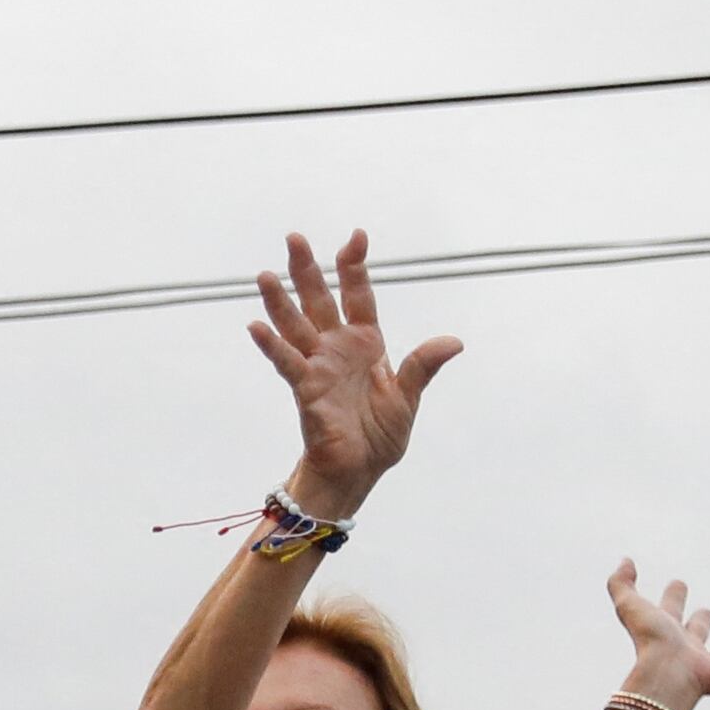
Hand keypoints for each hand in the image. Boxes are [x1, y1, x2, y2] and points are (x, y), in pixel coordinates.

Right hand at [246, 230, 460, 520]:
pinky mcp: (306, 390)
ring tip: (264, 275)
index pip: (359, 295)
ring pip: (296, 326)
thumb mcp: (408, 398)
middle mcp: (337, 349)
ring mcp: (318, 367)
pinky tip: (255, 326)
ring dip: (280, 301)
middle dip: (307, 270)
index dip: (355, 267)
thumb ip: (423, 366)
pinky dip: (271, 346)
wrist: (358, 472)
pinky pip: (287, 363)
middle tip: (294, 237)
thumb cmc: (380, 436)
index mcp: (366, 344)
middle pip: (319, 300)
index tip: (356, 237)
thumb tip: (454, 342)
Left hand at [608, 562, 709, 709]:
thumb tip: (625, 561)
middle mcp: (686, 649)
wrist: (666, 675)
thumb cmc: (649, 641)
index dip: (674, 597)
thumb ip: (621, 583)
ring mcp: (706, 666)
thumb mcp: (629, 606)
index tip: (677, 584)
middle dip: (700, 623)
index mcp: (665, 631)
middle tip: (705, 613)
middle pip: (697, 632)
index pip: (671, 609)